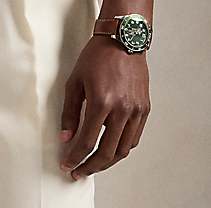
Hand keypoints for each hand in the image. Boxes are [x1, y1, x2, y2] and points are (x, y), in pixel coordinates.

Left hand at [59, 35, 150, 178]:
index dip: (75, 158)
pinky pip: (134, 138)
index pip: (87, 142)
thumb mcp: (75, 80)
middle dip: (90, 167)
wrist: (123, 38)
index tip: (67, 165)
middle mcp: (122, 109)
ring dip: (107, 162)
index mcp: (102, 102)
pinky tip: (110, 148)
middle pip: (107, 153)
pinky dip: (121, 148)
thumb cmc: (98, 55)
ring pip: (123, 150)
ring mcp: (136, 110)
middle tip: (78, 172)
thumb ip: (70, 112)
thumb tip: (66, 138)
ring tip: (93, 164)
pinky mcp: (144, 109)